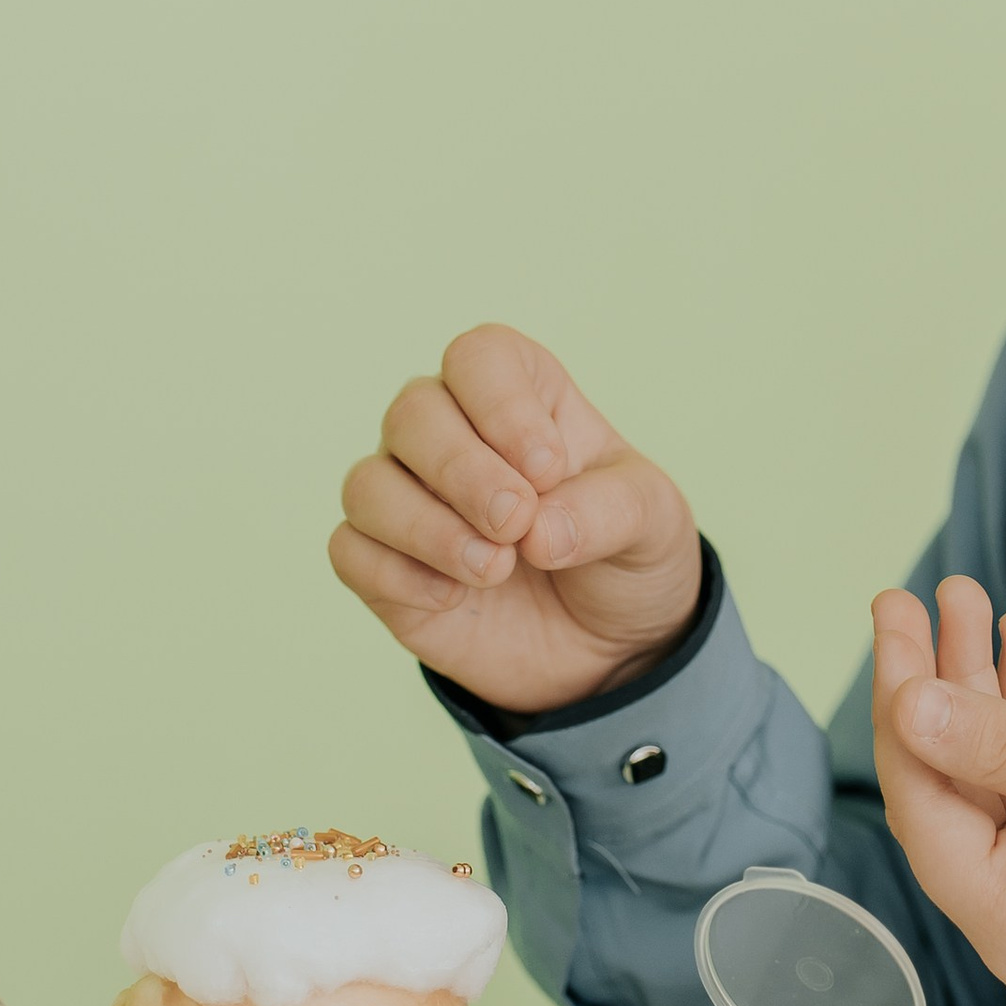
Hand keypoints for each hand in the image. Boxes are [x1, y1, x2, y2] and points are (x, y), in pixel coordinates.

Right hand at [331, 329, 702, 717]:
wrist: (605, 647)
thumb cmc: (623, 557)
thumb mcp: (653, 524)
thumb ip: (610, 511)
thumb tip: (539, 531)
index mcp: (521, 397)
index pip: (478, 358)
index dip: (502, 405)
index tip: (547, 468)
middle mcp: (451, 434)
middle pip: (413, 413)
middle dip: (462, 471)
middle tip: (515, 523)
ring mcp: (410, 499)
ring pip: (368, 484)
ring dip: (426, 528)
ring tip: (495, 569)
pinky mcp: (383, 564)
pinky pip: (351, 550)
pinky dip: (398, 574)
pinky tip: (453, 598)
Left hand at [870, 576, 1005, 996]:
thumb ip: (1002, 744)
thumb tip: (909, 706)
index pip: (922, 808)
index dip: (901, 711)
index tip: (895, 628)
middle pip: (947, 783)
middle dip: (932, 684)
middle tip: (909, 597)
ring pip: (987, 767)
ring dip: (977, 683)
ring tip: (967, 596)